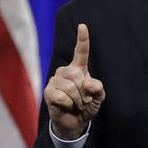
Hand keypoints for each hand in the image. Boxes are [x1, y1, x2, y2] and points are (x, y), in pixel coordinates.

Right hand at [44, 23, 104, 139]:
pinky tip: (66, 106)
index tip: (83, 26)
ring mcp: (55, 80)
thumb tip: (86, 82)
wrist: (75, 122)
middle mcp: (65, 71)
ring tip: (76, 104)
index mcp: (78, 69)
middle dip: (85, 92)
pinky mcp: (48, 91)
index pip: (81, 52)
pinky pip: (62, 97)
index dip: (82, 39)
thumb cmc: (87, 106)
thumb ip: (98, 88)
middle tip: (84, 100)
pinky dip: (68, 105)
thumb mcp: (99, 97)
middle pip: (78, 76)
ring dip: (78, 100)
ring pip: (70, 87)